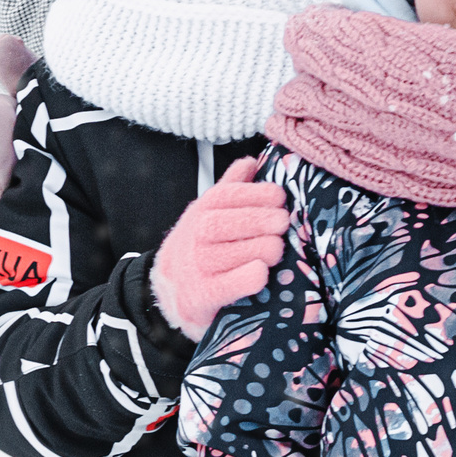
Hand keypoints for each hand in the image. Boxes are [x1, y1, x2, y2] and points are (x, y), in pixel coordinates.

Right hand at [149, 157, 289, 336]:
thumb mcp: (210, 211)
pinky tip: (262, 271)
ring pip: (239, 252)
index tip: (279, 197)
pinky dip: (251, 277)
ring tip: (276, 249)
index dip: (258, 193)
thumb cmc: (201, 244)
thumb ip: (230, 187)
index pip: (229, 195)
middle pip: (235, 223)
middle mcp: (197, 236)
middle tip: (283, 224)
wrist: (172, 288)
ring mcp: (199, 266)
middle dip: (265, 220)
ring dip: (266, 249)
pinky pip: (232, 284)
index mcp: (201, 210)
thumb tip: (250, 162)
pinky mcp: (204, 295)